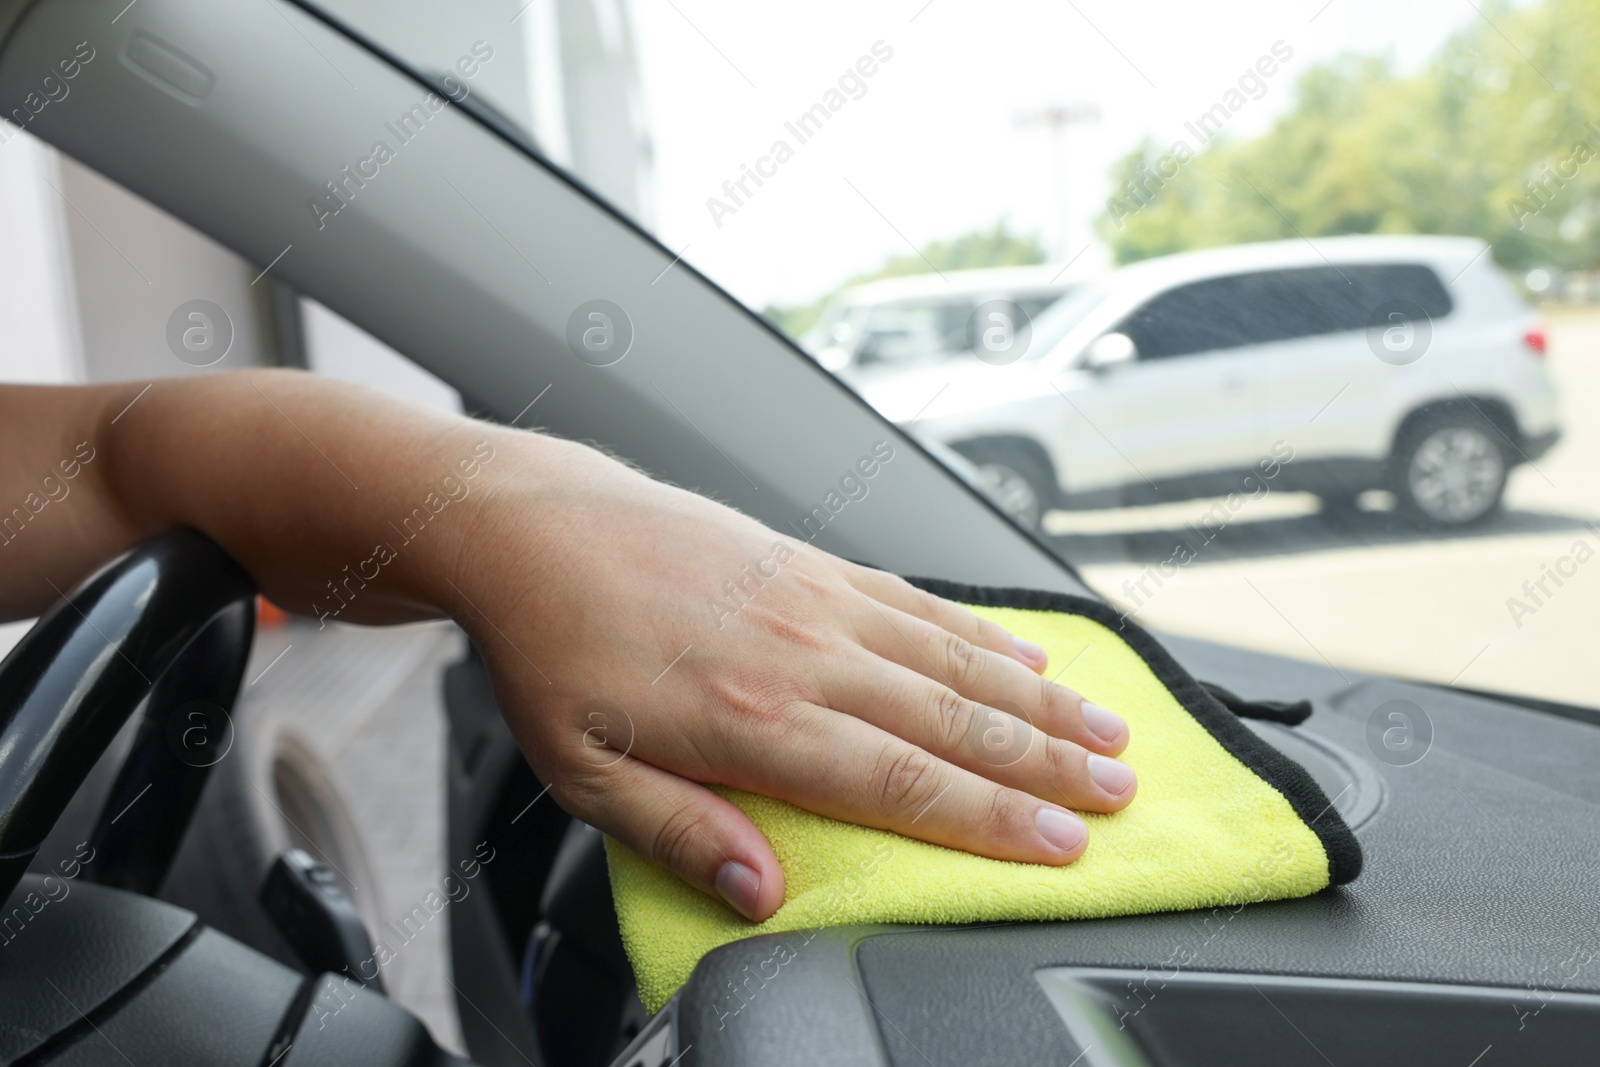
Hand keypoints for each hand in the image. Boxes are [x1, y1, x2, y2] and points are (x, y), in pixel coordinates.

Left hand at [454, 438, 1135, 921]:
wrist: (534, 527)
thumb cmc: (554, 647)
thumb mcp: (586, 772)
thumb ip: (683, 834)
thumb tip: (763, 893)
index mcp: (755, 718)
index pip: (903, 783)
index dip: (993, 819)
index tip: (1064, 842)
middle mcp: (805, 653)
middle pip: (953, 721)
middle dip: (1047, 764)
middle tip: (1121, 792)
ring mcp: (817, 599)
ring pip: (954, 658)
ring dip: (1038, 700)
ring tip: (1106, 729)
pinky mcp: (812, 562)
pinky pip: (919, 601)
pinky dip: (982, 631)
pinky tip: (1027, 652)